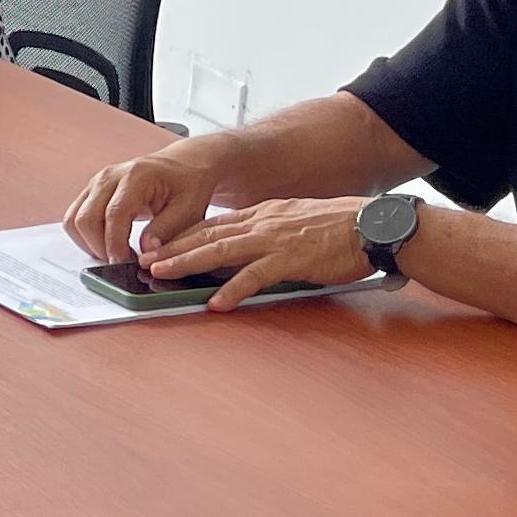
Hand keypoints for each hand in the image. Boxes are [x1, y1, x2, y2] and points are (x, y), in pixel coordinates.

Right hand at [65, 140, 225, 264]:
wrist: (183, 165)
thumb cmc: (188, 184)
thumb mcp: (189, 208)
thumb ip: (167, 229)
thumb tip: (146, 251)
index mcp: (136, 176)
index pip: (114, 214)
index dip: (115, 244)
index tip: (123, 265)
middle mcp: (110, 176)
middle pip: (86, 218)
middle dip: (100, 248)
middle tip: (122, 263)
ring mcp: (97, 183)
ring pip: (74, 219)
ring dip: (89, 243)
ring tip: (114, 254)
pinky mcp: (91, 191)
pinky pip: (74, 217)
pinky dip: (85, 237)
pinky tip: (107, 244)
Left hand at [140, 195, 382, 312]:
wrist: (373, 225)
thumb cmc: (340, 227)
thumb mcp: (296, 221)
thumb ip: (270, 231)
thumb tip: (248, 245)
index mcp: (263, 214)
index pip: (215, 224)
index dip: (183, 235)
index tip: (159, 244)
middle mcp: (262, 223)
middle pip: (208, 235)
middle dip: (172, 247)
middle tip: (143, 258)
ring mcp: (274, 241)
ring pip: (220, 250)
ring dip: (187, 262)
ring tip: (161, 273)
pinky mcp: (291, 260)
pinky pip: (255, 276)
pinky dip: (233, 289)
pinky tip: (216, 302)